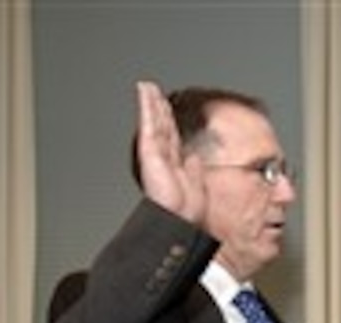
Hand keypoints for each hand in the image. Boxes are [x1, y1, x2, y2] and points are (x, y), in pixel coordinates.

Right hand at [135, 81, 205, 222]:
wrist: (180, 218)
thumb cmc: (188, 209)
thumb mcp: (196, 183)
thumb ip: (194, 168)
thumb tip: (195, 157)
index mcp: (176, 163)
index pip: (172, 135)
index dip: (170, 120)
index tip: (168, 107)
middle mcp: (164, 155)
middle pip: (161, 125)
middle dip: (159, 107)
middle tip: (154, 90)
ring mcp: (155, 151)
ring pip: (154, 120)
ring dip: (151, 102)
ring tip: (147, 86)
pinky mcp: (149, 148)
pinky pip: (148, 122)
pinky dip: (146, 105)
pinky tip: (144, 91)